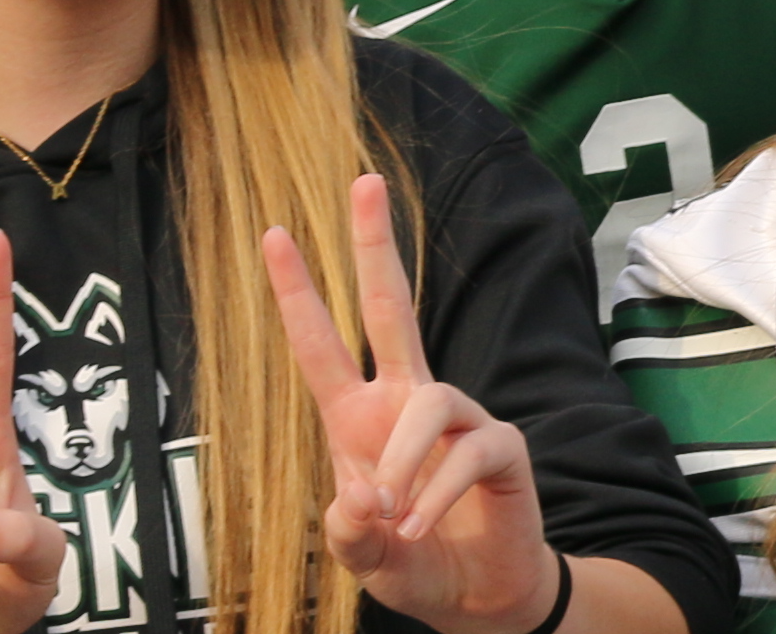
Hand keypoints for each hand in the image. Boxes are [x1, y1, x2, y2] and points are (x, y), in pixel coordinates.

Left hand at [264, 176, 564, 633]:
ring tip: (397, 518)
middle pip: (390, 308)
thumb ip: (348, 532)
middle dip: (374, 246)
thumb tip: (361, 494)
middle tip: (363, 182)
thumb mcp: (362, 557)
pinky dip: (438, 493)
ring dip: (406, 463)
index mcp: (359, 420)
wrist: (480, 599)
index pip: (322, 345)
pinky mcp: (501, 447)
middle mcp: (406, 404)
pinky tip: (421, 526)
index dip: (298, 292)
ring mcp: (458, 420)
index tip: (274, 233)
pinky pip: (468, 451)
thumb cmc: (415, 562)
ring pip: (429, 401)